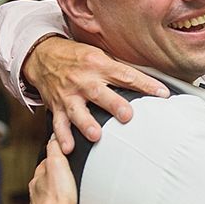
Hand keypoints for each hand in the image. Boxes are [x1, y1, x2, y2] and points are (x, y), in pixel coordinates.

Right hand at [22, 36, 169, 153]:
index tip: (162, 94)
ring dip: (86, 123)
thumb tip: (147, 83)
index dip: (145, 84)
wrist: (42, 55)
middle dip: (114, 105)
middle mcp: (83, 80)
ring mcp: (68, 94)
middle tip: (127, 116)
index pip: (126, 75)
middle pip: (100, 93)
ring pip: (77, 110)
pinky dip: (62, 136)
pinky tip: (68, 148)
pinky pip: (58, 123)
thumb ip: (119, 70)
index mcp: (98, 64)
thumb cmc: (76, 57)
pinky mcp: (56, 106)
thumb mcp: (99, 55)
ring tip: (95, 135)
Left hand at [27, 137, 79, 203]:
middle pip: (39, 189)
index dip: (51, 166)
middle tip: (59, 186)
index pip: (42, 170)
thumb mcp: (58, 166)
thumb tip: (52, 136)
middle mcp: (34, 200)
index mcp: (37, 183)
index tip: (58, 164)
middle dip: (46, 187)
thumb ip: (55, 150)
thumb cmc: (59, 197)